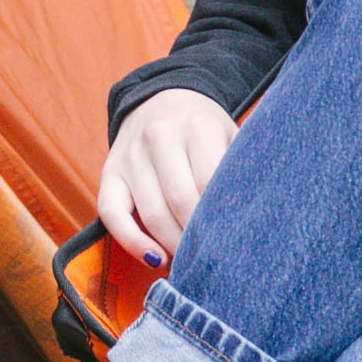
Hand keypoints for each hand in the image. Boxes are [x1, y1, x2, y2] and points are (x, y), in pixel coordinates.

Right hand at [100, 91, 238, 264]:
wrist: (163, 99)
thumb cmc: (206, 129)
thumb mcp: (231, 135)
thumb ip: (240, 169)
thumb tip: (252, 217)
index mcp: (196, 126)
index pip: (210, 184)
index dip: (222, 218)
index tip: (235, 240)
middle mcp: (158, 137)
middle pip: (181, 202)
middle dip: (199, 237)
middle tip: (216, 256)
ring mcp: (130, 156)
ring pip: (152, 214)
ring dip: (173, 245)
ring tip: (192, 261)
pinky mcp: (109, 172)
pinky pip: (112, 214)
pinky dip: (132, 241)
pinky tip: (154, 259)